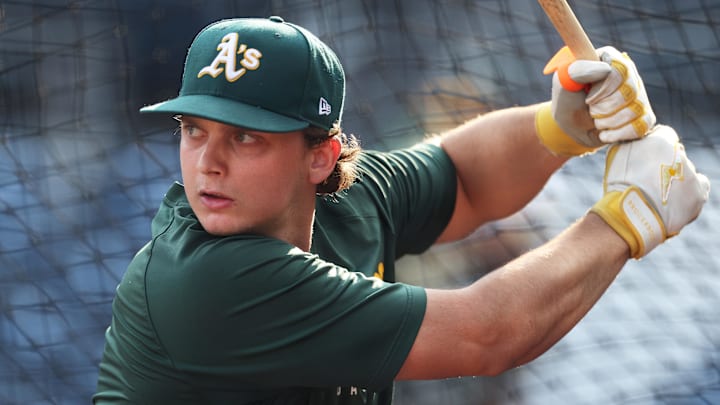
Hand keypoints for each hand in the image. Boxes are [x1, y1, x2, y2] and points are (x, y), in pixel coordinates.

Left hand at [536, 46, 656, 155]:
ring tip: (596, 120)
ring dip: (608, 122)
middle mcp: (629, 73)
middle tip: (590, 109)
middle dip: (604, 108)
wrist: (571, 128)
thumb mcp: (563, 83)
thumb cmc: (567, 101)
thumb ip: (578, 70)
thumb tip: (606, 68)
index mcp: (609, 57)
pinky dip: (619, 134)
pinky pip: (642, 126)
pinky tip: (605, 133)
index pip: (619, 70)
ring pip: (636, 110)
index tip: (587, 99)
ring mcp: (639, 94)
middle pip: (629, 91)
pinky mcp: (643, 115)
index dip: (603, 90)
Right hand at [590, 125, 709, 257]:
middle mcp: (679, 153)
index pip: (662, 133)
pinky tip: (676, 199)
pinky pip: (699, 186)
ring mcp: (691, 173)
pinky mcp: (699, 193)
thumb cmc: (619, 185)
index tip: (644, 157)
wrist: (630, 215)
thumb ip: (630, 141)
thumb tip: (635, 139)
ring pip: (685, 170)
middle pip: (674, 153)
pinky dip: (690, 191)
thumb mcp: (616, 154)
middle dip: (664, 162)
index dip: (653, 146)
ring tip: (658, 194)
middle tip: (648, 178)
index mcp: (659, 140)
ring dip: (675, 178)